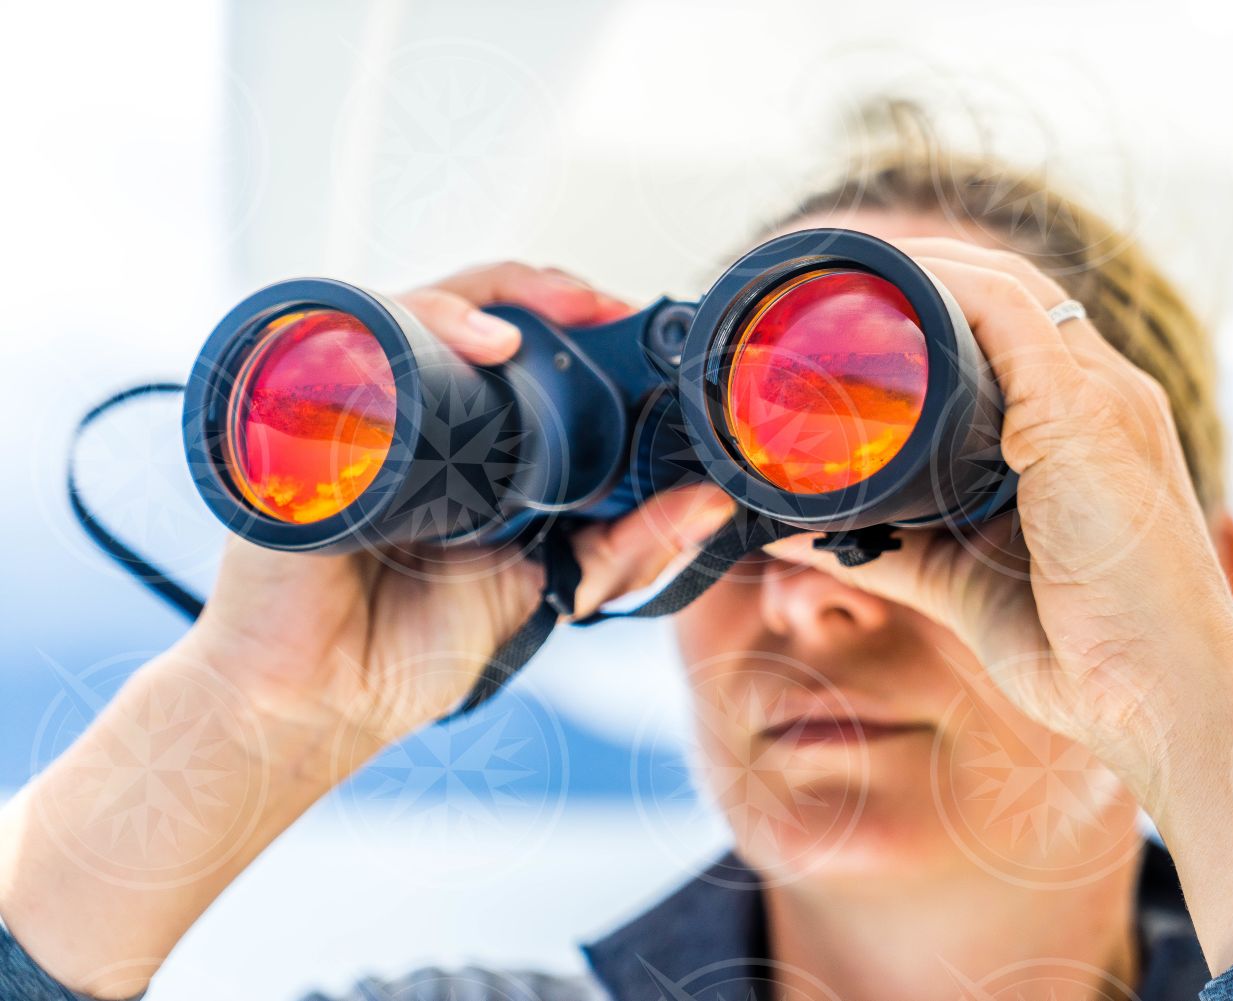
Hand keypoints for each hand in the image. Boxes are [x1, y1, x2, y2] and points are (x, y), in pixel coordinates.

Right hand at [0, 262, 732, 998]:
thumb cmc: (408, 649)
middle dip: (542, 294)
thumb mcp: (546, 587)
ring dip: (483, 303)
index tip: (637, 328)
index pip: (520, 352)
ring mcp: (353, 411)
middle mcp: (410, 415)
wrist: (311, 700)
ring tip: (538, 325)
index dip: (578, 327)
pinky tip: (473, 348)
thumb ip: (625, 548)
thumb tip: (709, 503)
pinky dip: (413, 330)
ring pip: (413, 313)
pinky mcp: (298, 422)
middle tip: (605, 309)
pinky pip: (352, 345)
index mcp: (468, 443)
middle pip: (469, 314)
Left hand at [764, 237, 1232, 971]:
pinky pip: (1007, 314)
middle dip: (919, 274)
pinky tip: (887, 286)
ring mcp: (1102, 397)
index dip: (936, 304)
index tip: (854, 309)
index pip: (1011, 327)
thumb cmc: (1088, 653)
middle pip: (1004, 291)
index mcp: (1086, 426)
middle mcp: (1105, 393)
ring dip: (920, 270)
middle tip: (830, 281)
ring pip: (1003, 287)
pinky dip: (944, 290)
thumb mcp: (964, 584)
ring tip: (841, 271)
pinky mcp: (1085, 416)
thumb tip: (797, 533)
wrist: (1168, 704)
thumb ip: (889, 552)